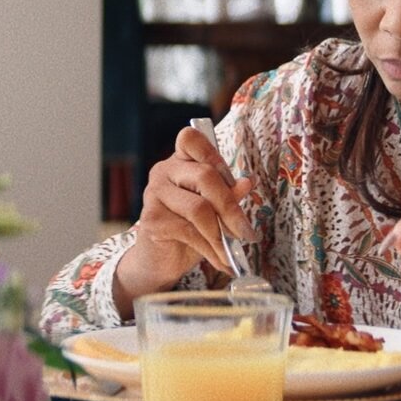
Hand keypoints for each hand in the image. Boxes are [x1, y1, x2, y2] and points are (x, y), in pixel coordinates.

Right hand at [114, 126, 257, 312]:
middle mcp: (163, 171)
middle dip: (231, 209)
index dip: (214, 154)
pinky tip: (222, 262)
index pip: (191, 138)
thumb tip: (248, 181)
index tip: (236, 182)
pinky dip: (212, 250)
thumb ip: (228, 194)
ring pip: (199, 208)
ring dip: (223, 235)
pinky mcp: (152, 220)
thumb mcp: (213, 210)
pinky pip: (190, 232)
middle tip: (247, 233)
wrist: (159, 260)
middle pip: (205, 177)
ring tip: (234, 253)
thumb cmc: (189, 230)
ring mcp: (154, 194)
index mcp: (180, 162)